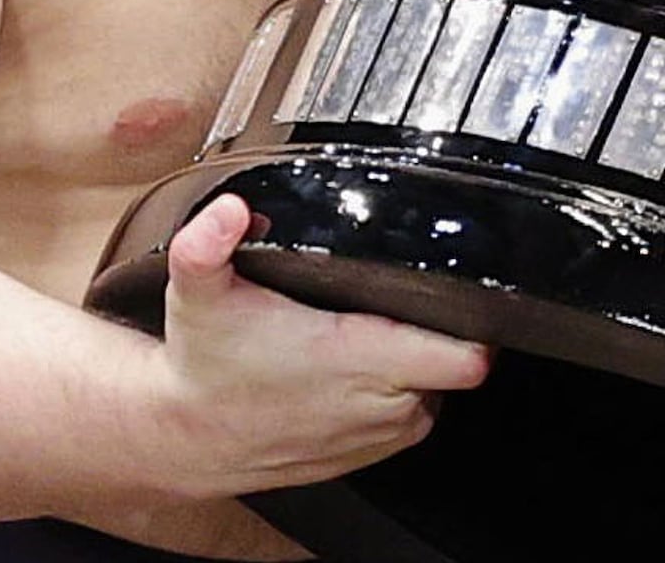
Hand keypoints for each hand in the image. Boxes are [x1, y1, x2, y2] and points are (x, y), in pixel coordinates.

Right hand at [154, 194, 488, 492]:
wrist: (188, 436)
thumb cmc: (205, 365)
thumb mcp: (198, 294)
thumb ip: (207, 246)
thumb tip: (228, 211)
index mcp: (358, 361)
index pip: (464, 358)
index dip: (476, 326)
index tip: (464, 291)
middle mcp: (381, 406)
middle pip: (459, 363)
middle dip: (443, 329)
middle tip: (404, 296)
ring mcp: (381, 435)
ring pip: (440, 386)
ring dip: (421, 361)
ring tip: (380, 328)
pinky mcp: (373, 453)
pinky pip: (415, 413)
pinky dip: (402, 391)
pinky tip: (367, 366)